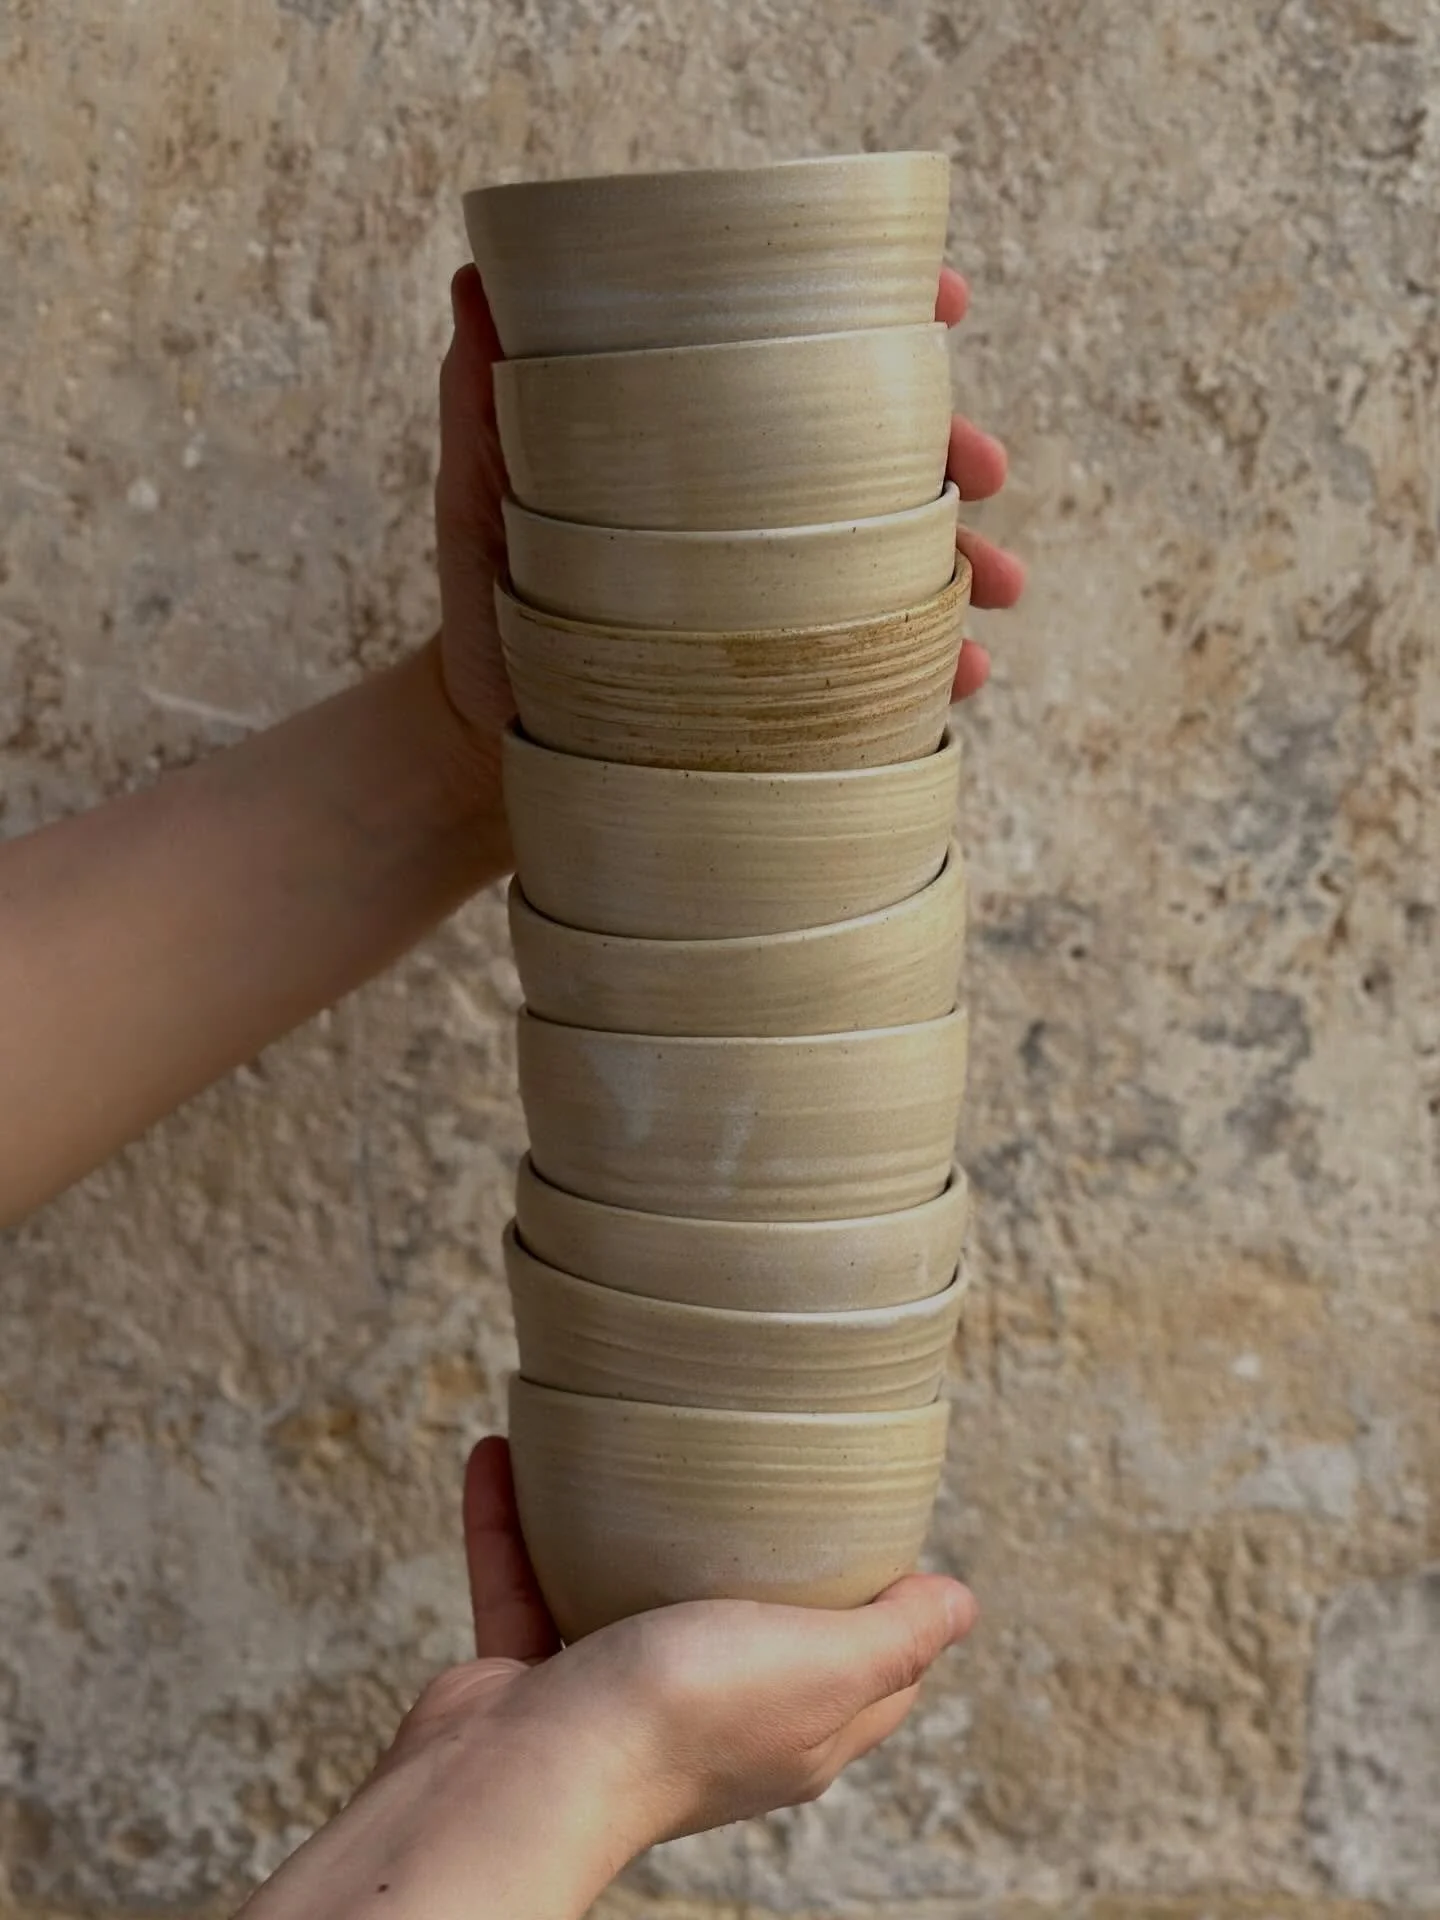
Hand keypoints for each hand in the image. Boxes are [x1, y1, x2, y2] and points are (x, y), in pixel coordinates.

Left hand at [434, 265, 1023, 741]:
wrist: (486, 730)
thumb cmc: (490, 592)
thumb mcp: (481, 483)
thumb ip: (484, 390)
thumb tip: (477, 274)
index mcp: (705, 439)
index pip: (802, 355)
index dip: (886, 320)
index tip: (947, 303)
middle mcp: (760, 504)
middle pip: (884, 453)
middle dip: (954, 450)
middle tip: (986, 471)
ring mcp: (785, 587)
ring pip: (904, 557)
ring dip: (968, 564)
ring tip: (999, 588)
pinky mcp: (792, 674)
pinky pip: (882, 662)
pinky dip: (932, 666)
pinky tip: (960, 680)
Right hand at [453, 1436, 977, 1844]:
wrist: (520, 1778)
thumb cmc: (678, 1720)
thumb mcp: (823, 1667)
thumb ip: (897, 1639)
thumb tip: (963, 1604)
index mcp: (791, 1724)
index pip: (864, 1668)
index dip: (881, 1603)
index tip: (870, 1518)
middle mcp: (707, 1715)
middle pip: (745, 1622)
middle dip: (744, 1547)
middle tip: (744, 1457)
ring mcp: (612, 1696)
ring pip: (619, 1592)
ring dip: (608, 1520)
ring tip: (615, 1440)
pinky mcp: (532, 1676)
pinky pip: (522, 1581)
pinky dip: (510, 1520)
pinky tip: (505, 1453)